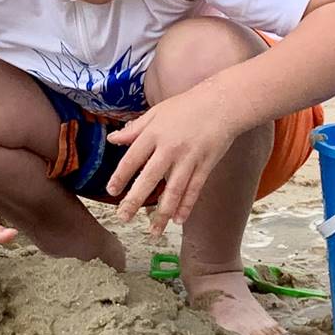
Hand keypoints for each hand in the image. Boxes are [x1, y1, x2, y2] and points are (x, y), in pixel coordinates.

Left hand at [105, 86, 238, 233]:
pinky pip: (194, 189)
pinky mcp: (206, 165)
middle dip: (135, 200)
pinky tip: (178, 221)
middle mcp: (169, 148)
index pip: (132, 159)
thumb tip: (112, 139)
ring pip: (173, 190)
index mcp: (154, 133)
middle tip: (123, 218)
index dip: (120, 176)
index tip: (111, 192)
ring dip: (162, 213)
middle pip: (149, 178)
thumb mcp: (156, 112)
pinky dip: (186, 206)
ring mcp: (189, 158)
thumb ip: (135, 129)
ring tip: (153, 232)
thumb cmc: (187, 106)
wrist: (222, 103)